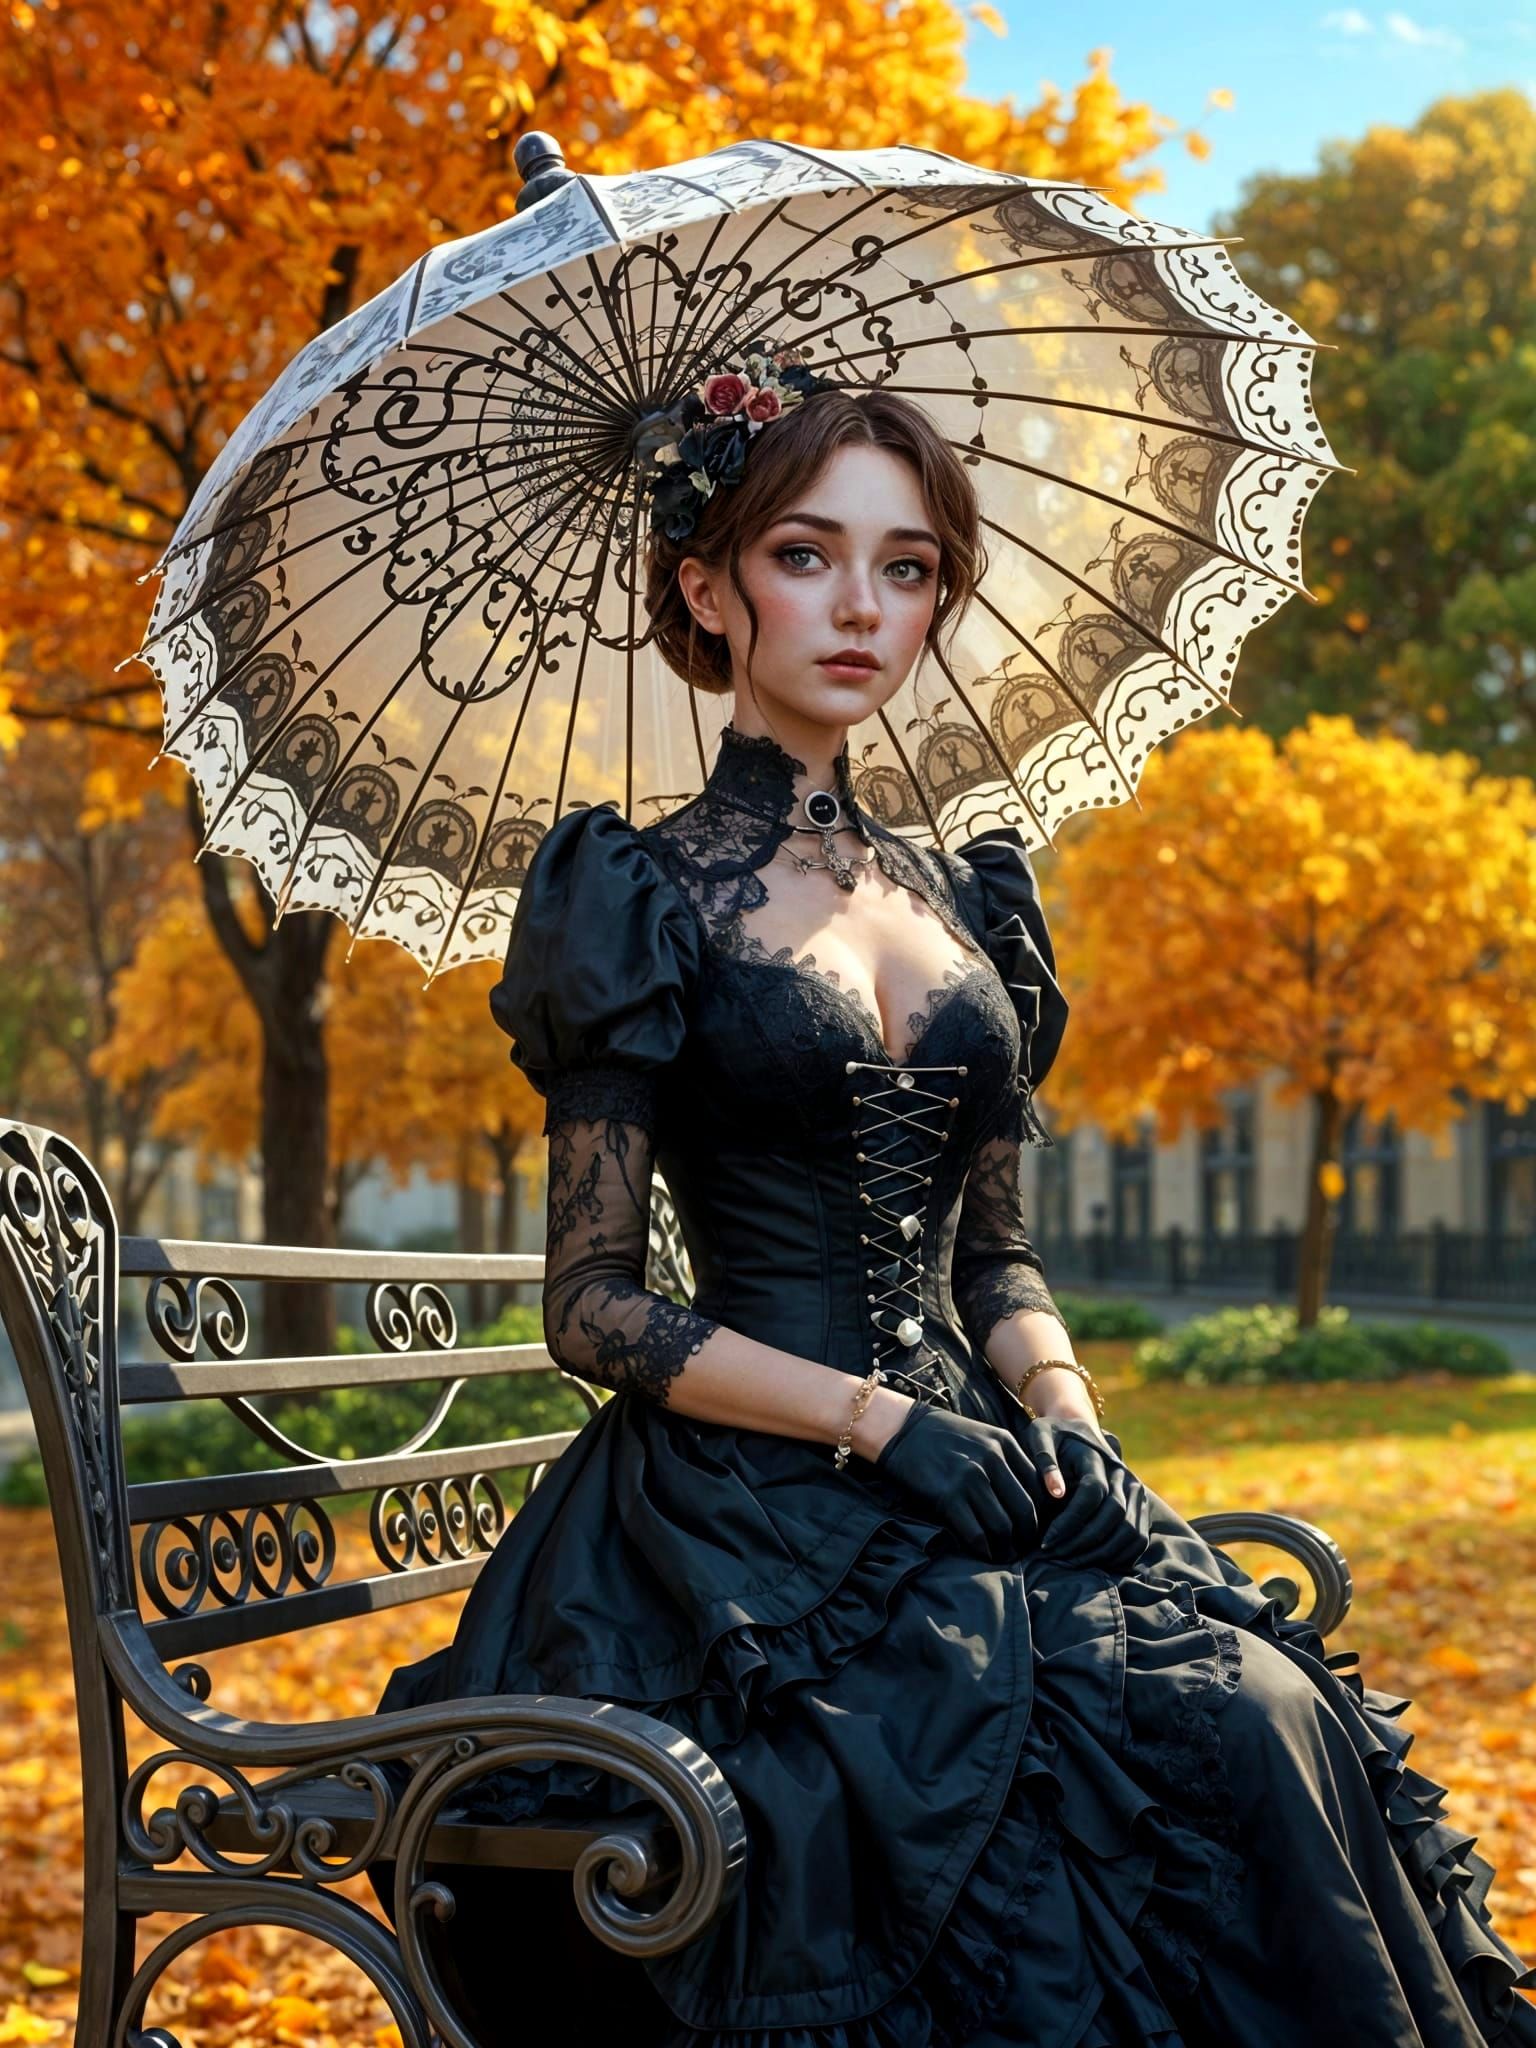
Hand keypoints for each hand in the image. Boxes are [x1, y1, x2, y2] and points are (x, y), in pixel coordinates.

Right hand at [872, 1402, 1041, 1561]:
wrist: (903, 1430)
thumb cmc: (945, 1436)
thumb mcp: (983, 1436)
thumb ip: (1007, 1459)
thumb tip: (1032, 1496)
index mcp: (1004, 1443)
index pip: (1038, 1485)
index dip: (1042, 1512)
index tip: (1036, 1526)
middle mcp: (992, 1459)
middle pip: (1025, 1510)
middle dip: (1028, 1536)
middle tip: (1023, 1547)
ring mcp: (970, 1478)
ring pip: (1003, 1526)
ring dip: (1007, 1548)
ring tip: (1005, 1555)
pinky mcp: (948, 1497)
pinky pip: (976, 1534)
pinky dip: (984, 1551)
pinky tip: (984, 1554)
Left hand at [1007, 1413, 1152, 1575]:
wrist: (1080, 1428)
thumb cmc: (1053, 1434)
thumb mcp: (1041, 1435)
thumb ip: (1044, 1460)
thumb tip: (1056, 1493)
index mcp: (1099, 1457)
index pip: (1091, 1494)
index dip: (1069, 1522)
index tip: (1046, 1540)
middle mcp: (1124, 1475)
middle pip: (1113, 1515)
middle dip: (1083, 1542)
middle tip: (1055, 1557)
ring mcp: (1136, 1491)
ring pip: (1130, 1531)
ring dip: (1101, 1554)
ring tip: (1070, 1562)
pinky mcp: (1140, 1506)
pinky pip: (1138, 1538)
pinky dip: (1119, 1556)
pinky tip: (1093, 1563)